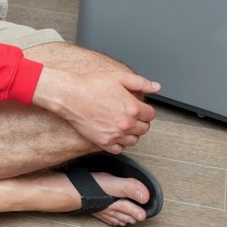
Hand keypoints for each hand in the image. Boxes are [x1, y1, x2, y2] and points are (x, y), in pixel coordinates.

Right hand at [32, 67, 160, 153]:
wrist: (71, 95)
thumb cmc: (92, 85)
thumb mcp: (119, 77)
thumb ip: (141, 82)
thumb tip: (156, 87)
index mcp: (133, 108)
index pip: (150, 114)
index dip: (146, 110)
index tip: (140, 107)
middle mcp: (126, 124)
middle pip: (144, 128)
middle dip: (140, 121)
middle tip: (131, 114)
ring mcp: (115, 135)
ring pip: (133, 140)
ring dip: (132, 133)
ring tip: (124, 124)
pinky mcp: (103, 143)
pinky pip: (119, 149)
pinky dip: (120, 143)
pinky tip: (116, 134)